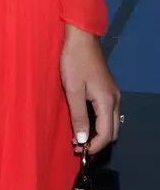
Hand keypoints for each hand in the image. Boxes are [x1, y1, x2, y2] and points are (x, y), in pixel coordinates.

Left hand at [60, 24, 120, 155]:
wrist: (81, 38)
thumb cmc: (74, 62)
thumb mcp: (73, 90)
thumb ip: (78, 116)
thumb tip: (83, 140)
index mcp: (107, 102)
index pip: (106, 134)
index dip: (94, 146)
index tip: (79, 151)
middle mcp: (115, 100)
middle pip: (112, 131)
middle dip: (98, 143)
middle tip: (79, 147)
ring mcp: (113, 94)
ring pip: (112, 123)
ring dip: (99, 133)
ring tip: (80, 137)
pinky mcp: (108, 89)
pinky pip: (108, 113)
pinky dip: (99, 123)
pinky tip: (85, 122)